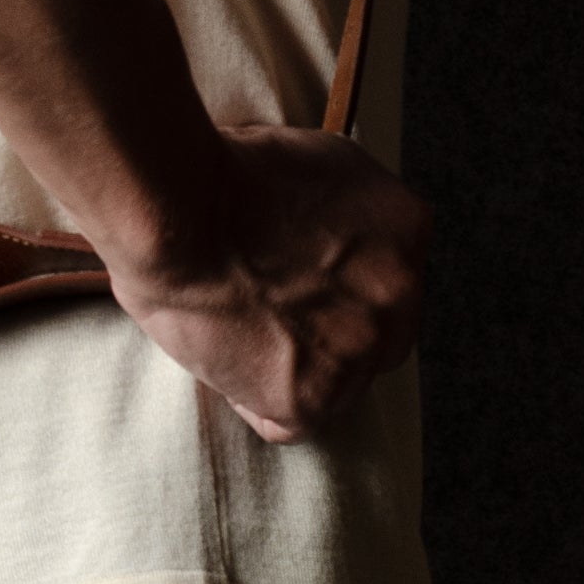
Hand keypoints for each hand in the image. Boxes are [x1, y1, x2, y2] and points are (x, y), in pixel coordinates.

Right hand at [103, 124, 431, 443]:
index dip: (346, 282)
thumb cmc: (223, 175)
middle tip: (277, 312)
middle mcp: (400, 294)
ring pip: (343, 382)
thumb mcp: (319, 160)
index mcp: (407, 227)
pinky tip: (232, 363)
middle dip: (337, 328)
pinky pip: (291, 422)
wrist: (176, 212)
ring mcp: (360, 350)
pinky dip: (259, 402)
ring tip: (243, 331)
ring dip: (299, 367)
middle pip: (382, 332)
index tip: (309, 281)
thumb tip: (337, 228)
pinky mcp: (312, 397)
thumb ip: (349, 204)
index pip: (394, 276)